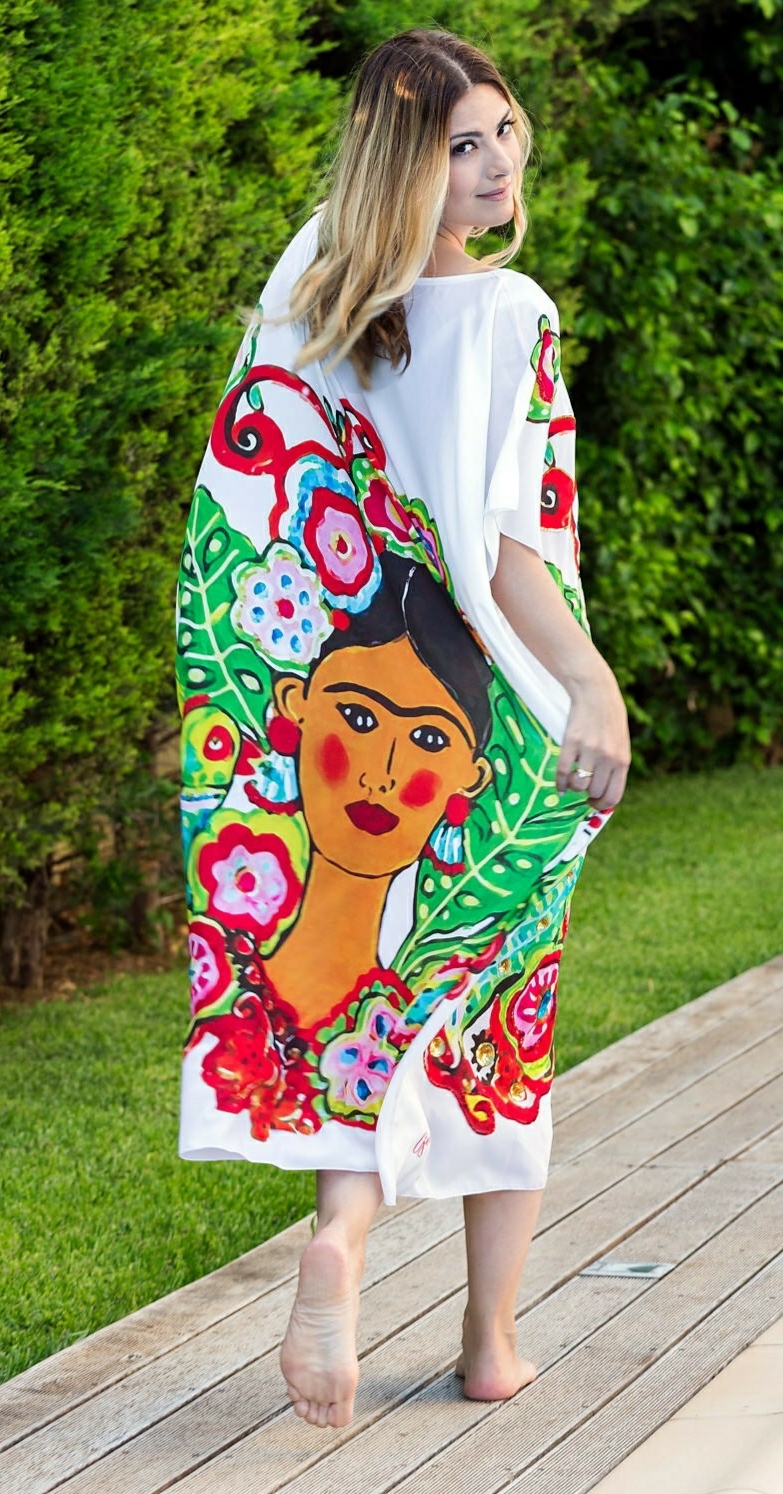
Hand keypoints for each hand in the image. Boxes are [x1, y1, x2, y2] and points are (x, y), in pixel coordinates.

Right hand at [555, 662, 630, 809]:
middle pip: (594, 791)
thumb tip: (604, 793)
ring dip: (573, 787)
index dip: (601, 804)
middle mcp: (607, 757)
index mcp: (622, 760)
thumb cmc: (608, 718)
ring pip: (578, 785)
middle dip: (586, 795)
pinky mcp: (571, 742)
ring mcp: (589, 750)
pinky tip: (559, 783)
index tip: (593, 803)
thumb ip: (614, 766)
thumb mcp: (620, 743)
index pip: (613, 795)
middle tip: (582, 788)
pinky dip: (559, 782)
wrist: (595, 691)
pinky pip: (562, 771)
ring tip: (572, 780)